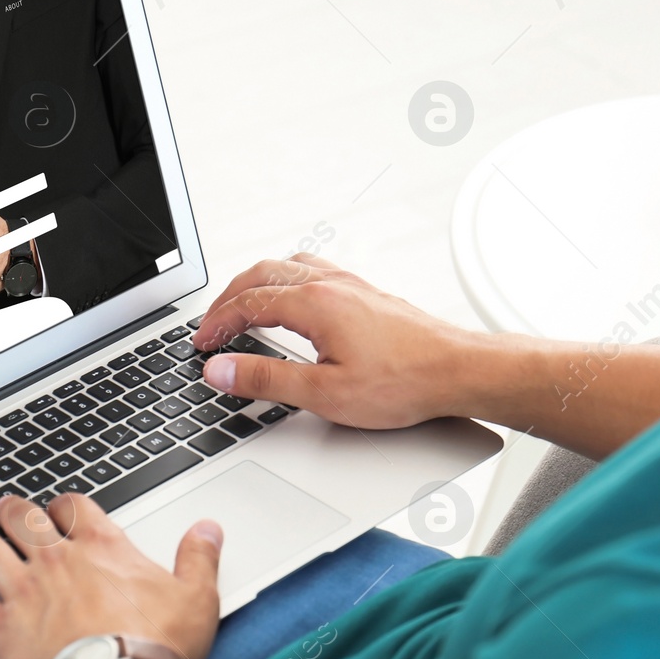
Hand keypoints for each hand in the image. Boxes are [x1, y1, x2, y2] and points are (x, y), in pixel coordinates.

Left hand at [0, 494, 222, 658]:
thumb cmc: (157, 647)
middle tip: (4, 507)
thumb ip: (199, 557)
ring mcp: (23, 591)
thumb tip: (208, 530)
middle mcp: (56, 561)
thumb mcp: (197, 596)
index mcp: (101, 548)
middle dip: (11, 510)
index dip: (64, 505)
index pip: (75, 508)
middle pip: (22, 520)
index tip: (59, 508)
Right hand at [192, 253, 476, 428]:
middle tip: (211, 324)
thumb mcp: (324, 392)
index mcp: (315, 304)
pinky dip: (286, 280)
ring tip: (242, 305)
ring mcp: (352, 286)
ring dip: (257, 283)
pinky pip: (314, 271)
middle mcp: (332, 285)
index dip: (217, 324)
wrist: (458, 371)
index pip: (247, 304)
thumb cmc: (404, 382)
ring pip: (289, 266)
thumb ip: (266, 379)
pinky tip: (293, 299)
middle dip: (229, 298)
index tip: (201, 343)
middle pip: (262, 274)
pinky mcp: (367, 294)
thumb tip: (221, 369)